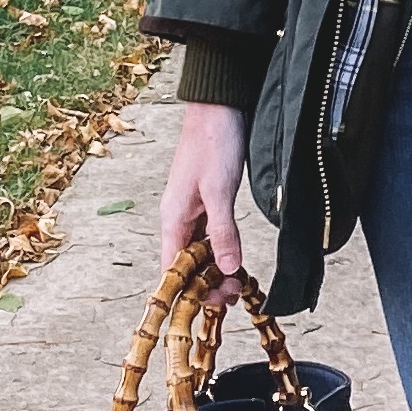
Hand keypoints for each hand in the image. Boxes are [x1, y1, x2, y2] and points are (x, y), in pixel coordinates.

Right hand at [160, 105, 247, 342]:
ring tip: (239, 284)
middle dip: (206, 283)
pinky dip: (222, 251)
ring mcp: (193, 210)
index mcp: (172, 218)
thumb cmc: (213, 142)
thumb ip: (223, 231)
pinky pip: (210, 237)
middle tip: (234, 295)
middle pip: (185, 265)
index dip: (189, 291)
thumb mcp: (219, 190)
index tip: (213, 303)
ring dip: (216, 269)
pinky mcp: (208, 202)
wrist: (220, 106)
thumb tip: (229, 268)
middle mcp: (178, 218)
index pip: (172, 269)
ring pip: (199, 252)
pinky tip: (237, 259)